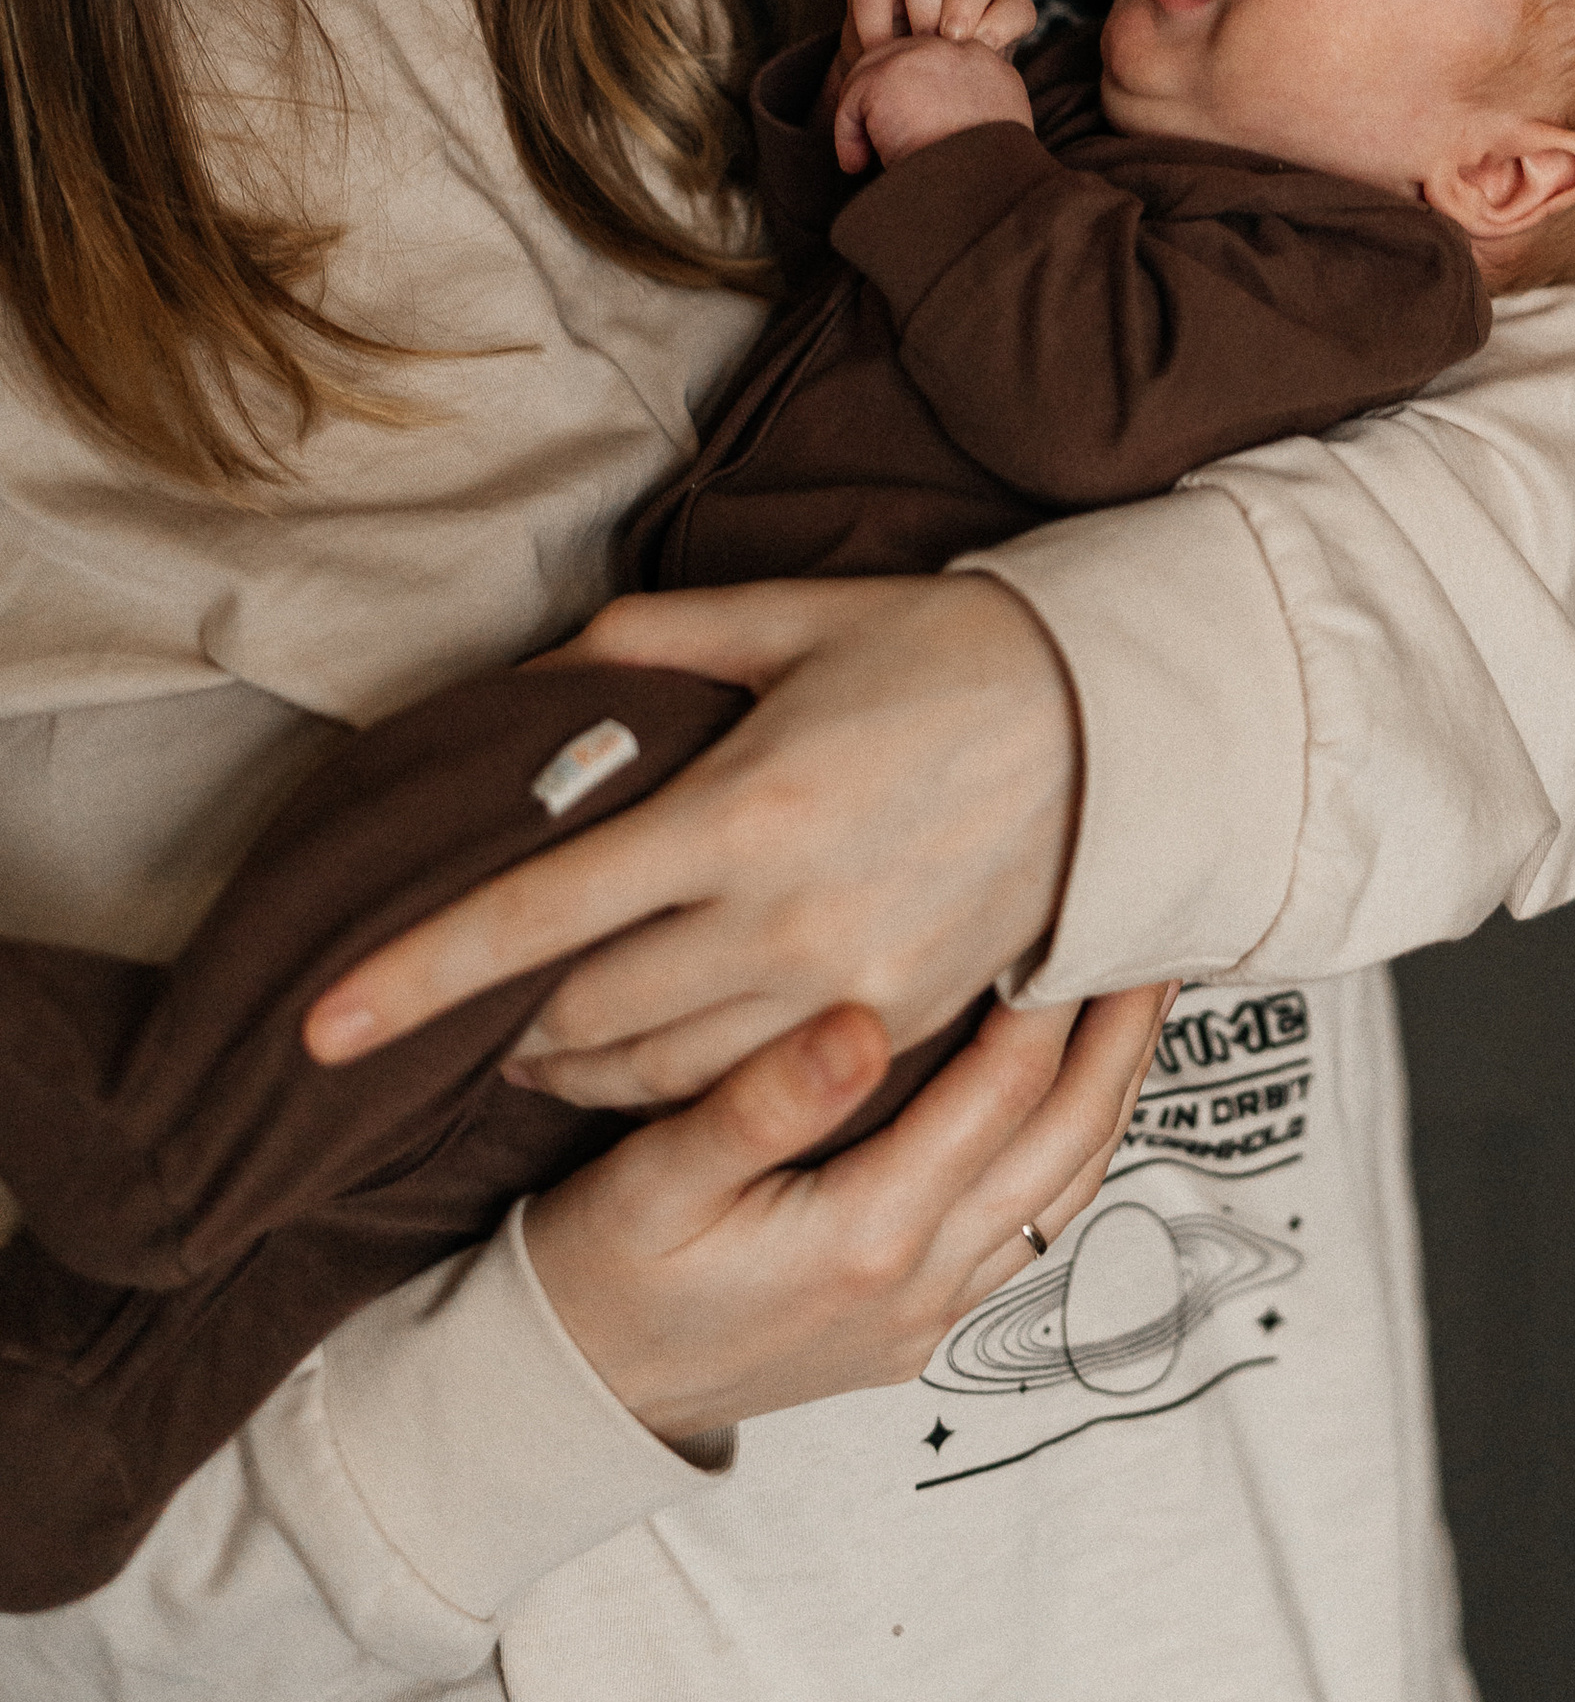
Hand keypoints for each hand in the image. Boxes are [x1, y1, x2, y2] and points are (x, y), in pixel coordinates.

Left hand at [305, 578, 1080, 1098]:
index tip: (324, 1024)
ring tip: (540, 1039)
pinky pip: (752, 1084)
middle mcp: (786, 918)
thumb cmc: (956, 653)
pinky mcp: (899, 1025)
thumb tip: (537, 678)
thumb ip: (648, 642)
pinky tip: (660, 1045)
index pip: (539, 915)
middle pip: (582, 1016)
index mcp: (744, 810)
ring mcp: (846, 988)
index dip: (418, 974)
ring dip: (577, 1065)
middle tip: (460, 1015)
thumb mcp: (796, 617)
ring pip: (658, 1073)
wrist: (1124, 730)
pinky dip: (680, 1079)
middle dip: (496, 1029)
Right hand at [525, 983, 1174, 1442]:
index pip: (1002, 1089)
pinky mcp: (918, 1327)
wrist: (573, 1400)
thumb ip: (760, 1103)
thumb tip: (862, 1017)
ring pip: (1066, 1191)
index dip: (1056, 991)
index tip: (1088, 902)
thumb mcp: (651, 1182)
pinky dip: (1070, 1149)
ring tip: (1139, 998)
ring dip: (1112, 1093)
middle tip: (1163, 935)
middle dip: (1122, 1038)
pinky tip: (1073, 1088)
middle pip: (1069, 1142)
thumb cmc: (597, 1273)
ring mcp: (929, 1315)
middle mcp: (922, 1285)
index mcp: (866, 1236)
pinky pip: (1030, 1229)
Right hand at [824, 0, 1036, 169]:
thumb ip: (977, 98)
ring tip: (913, 40)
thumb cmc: (937, 104)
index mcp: (996, 12)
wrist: (890, 95)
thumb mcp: (963, 102)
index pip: (1016, 5)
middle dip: (964, 0)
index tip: (984, 49)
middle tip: (951, 39)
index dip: (1003, 22)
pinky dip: (876, 16)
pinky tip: (877, 48)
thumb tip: (989, 121)